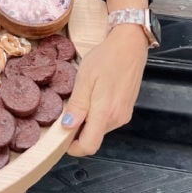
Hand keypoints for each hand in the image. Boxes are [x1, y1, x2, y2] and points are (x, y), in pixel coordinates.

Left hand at [61, 25, 148, 155]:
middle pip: (93, 138)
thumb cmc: (106, 58)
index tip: (61, 137)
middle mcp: (117, 119)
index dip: (74, 147)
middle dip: (78, 131)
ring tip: (81, 99)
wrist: (130, 45)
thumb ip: (77, 105)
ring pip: (100, 129)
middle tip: (67, 111)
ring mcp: (124, 115)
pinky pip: (108, 120)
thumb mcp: (85, 78)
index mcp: (105, 112)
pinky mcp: (127, 109)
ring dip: (88, 121)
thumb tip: (67, 127)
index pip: (89, 146)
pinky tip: (93, 96)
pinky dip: (97, 115)